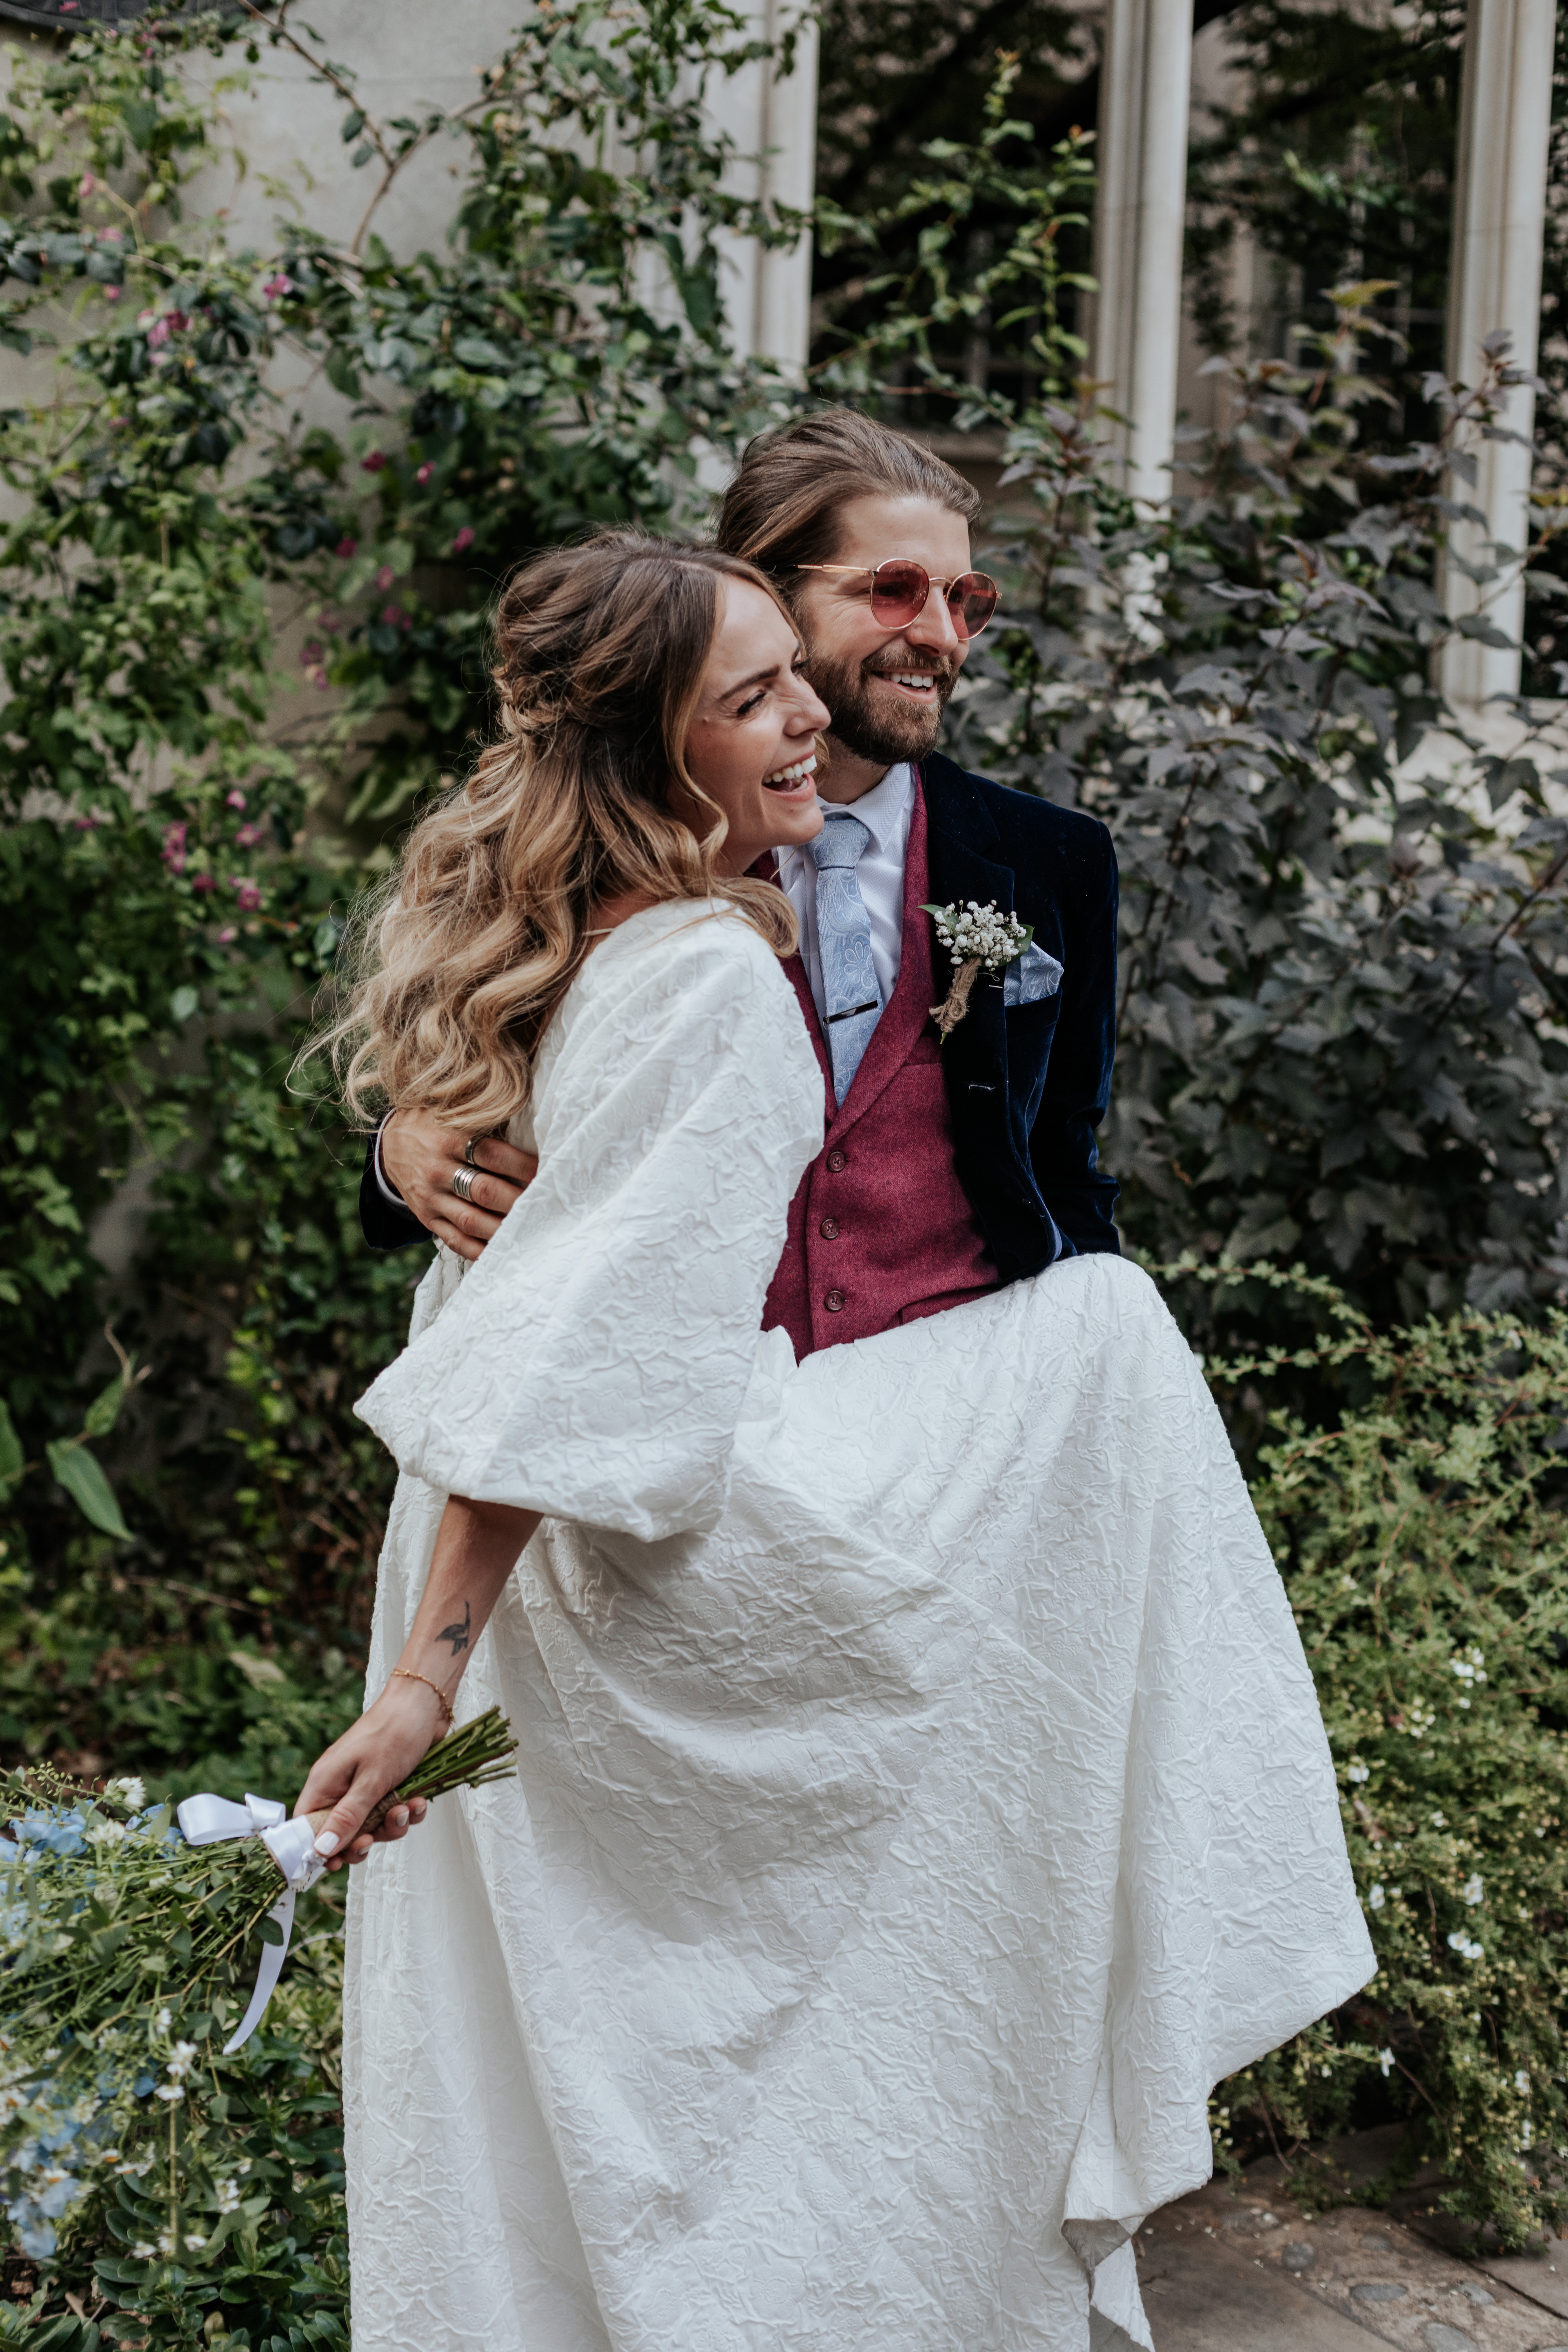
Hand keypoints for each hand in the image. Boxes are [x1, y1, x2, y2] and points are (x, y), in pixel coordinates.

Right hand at [294, 1676, 439, 1871]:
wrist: (428, 1704)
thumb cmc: (394, 1733)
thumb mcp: (371, 1780)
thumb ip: (347, 1817)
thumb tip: (320, 1851)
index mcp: (325, 1783)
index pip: (306, 1826)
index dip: (318, 1848)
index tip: (337, 1863)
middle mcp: (342, 1787)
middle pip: (341, 1834)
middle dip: (363, 1840)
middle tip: (375, 1837)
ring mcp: (366, 1787)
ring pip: (372, 1826)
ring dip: (392, 1825)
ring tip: (407, 1808)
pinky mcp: (390, 1786)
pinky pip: (394, 1813)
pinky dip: (408, 1811)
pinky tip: (419, 1800)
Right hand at [381, 1107, 535, 1261]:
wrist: (389, 1142)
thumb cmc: (434, 1122)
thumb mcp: (453, 1109)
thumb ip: (485, 1114)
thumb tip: (529, 1121)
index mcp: (449, 1139)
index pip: (493, 1155)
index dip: (523, 1166)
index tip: (547, 1172)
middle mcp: (438, 1170)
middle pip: (485, 1191)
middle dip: (518, 1201)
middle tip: (546, 1204)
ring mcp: (430, 1197)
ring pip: (471, 1221)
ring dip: (503, 1229)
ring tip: (529, 1230)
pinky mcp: (426, 1216)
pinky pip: (453, 1239)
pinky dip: (478, 1250)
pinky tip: (500, 1250)